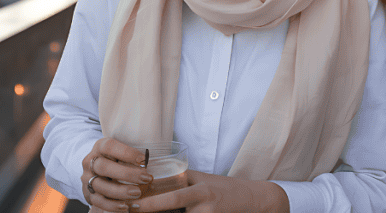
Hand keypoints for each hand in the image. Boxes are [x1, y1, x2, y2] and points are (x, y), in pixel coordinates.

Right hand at [82, 137, 152, 211]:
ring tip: (137, 193)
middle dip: (126, 174)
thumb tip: (149, 159)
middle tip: (145, 178)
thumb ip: (132, 153)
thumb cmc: (118, 158)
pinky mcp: (89, 194)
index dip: (127, 152)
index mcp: (100, 146)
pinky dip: (113, 205)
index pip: (109, 146)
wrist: (99, 171)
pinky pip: (99, 201)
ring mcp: (87, 178)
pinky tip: (126, 206)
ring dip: (120, 191)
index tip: (144, 160)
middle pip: (104, 167)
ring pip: (100, 185)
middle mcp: (90, 162)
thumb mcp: (122, 151)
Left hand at [130, 170, 288, 212]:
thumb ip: (182, 179)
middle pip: (173, 205)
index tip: (132, 201)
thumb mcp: (203, 180)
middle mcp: (204, 202)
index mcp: (200, 187)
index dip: (151, 201)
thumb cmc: (224, 189)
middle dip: (151, 209)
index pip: (172, 195)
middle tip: (132, 210)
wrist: (254, 199)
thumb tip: (154, 177)